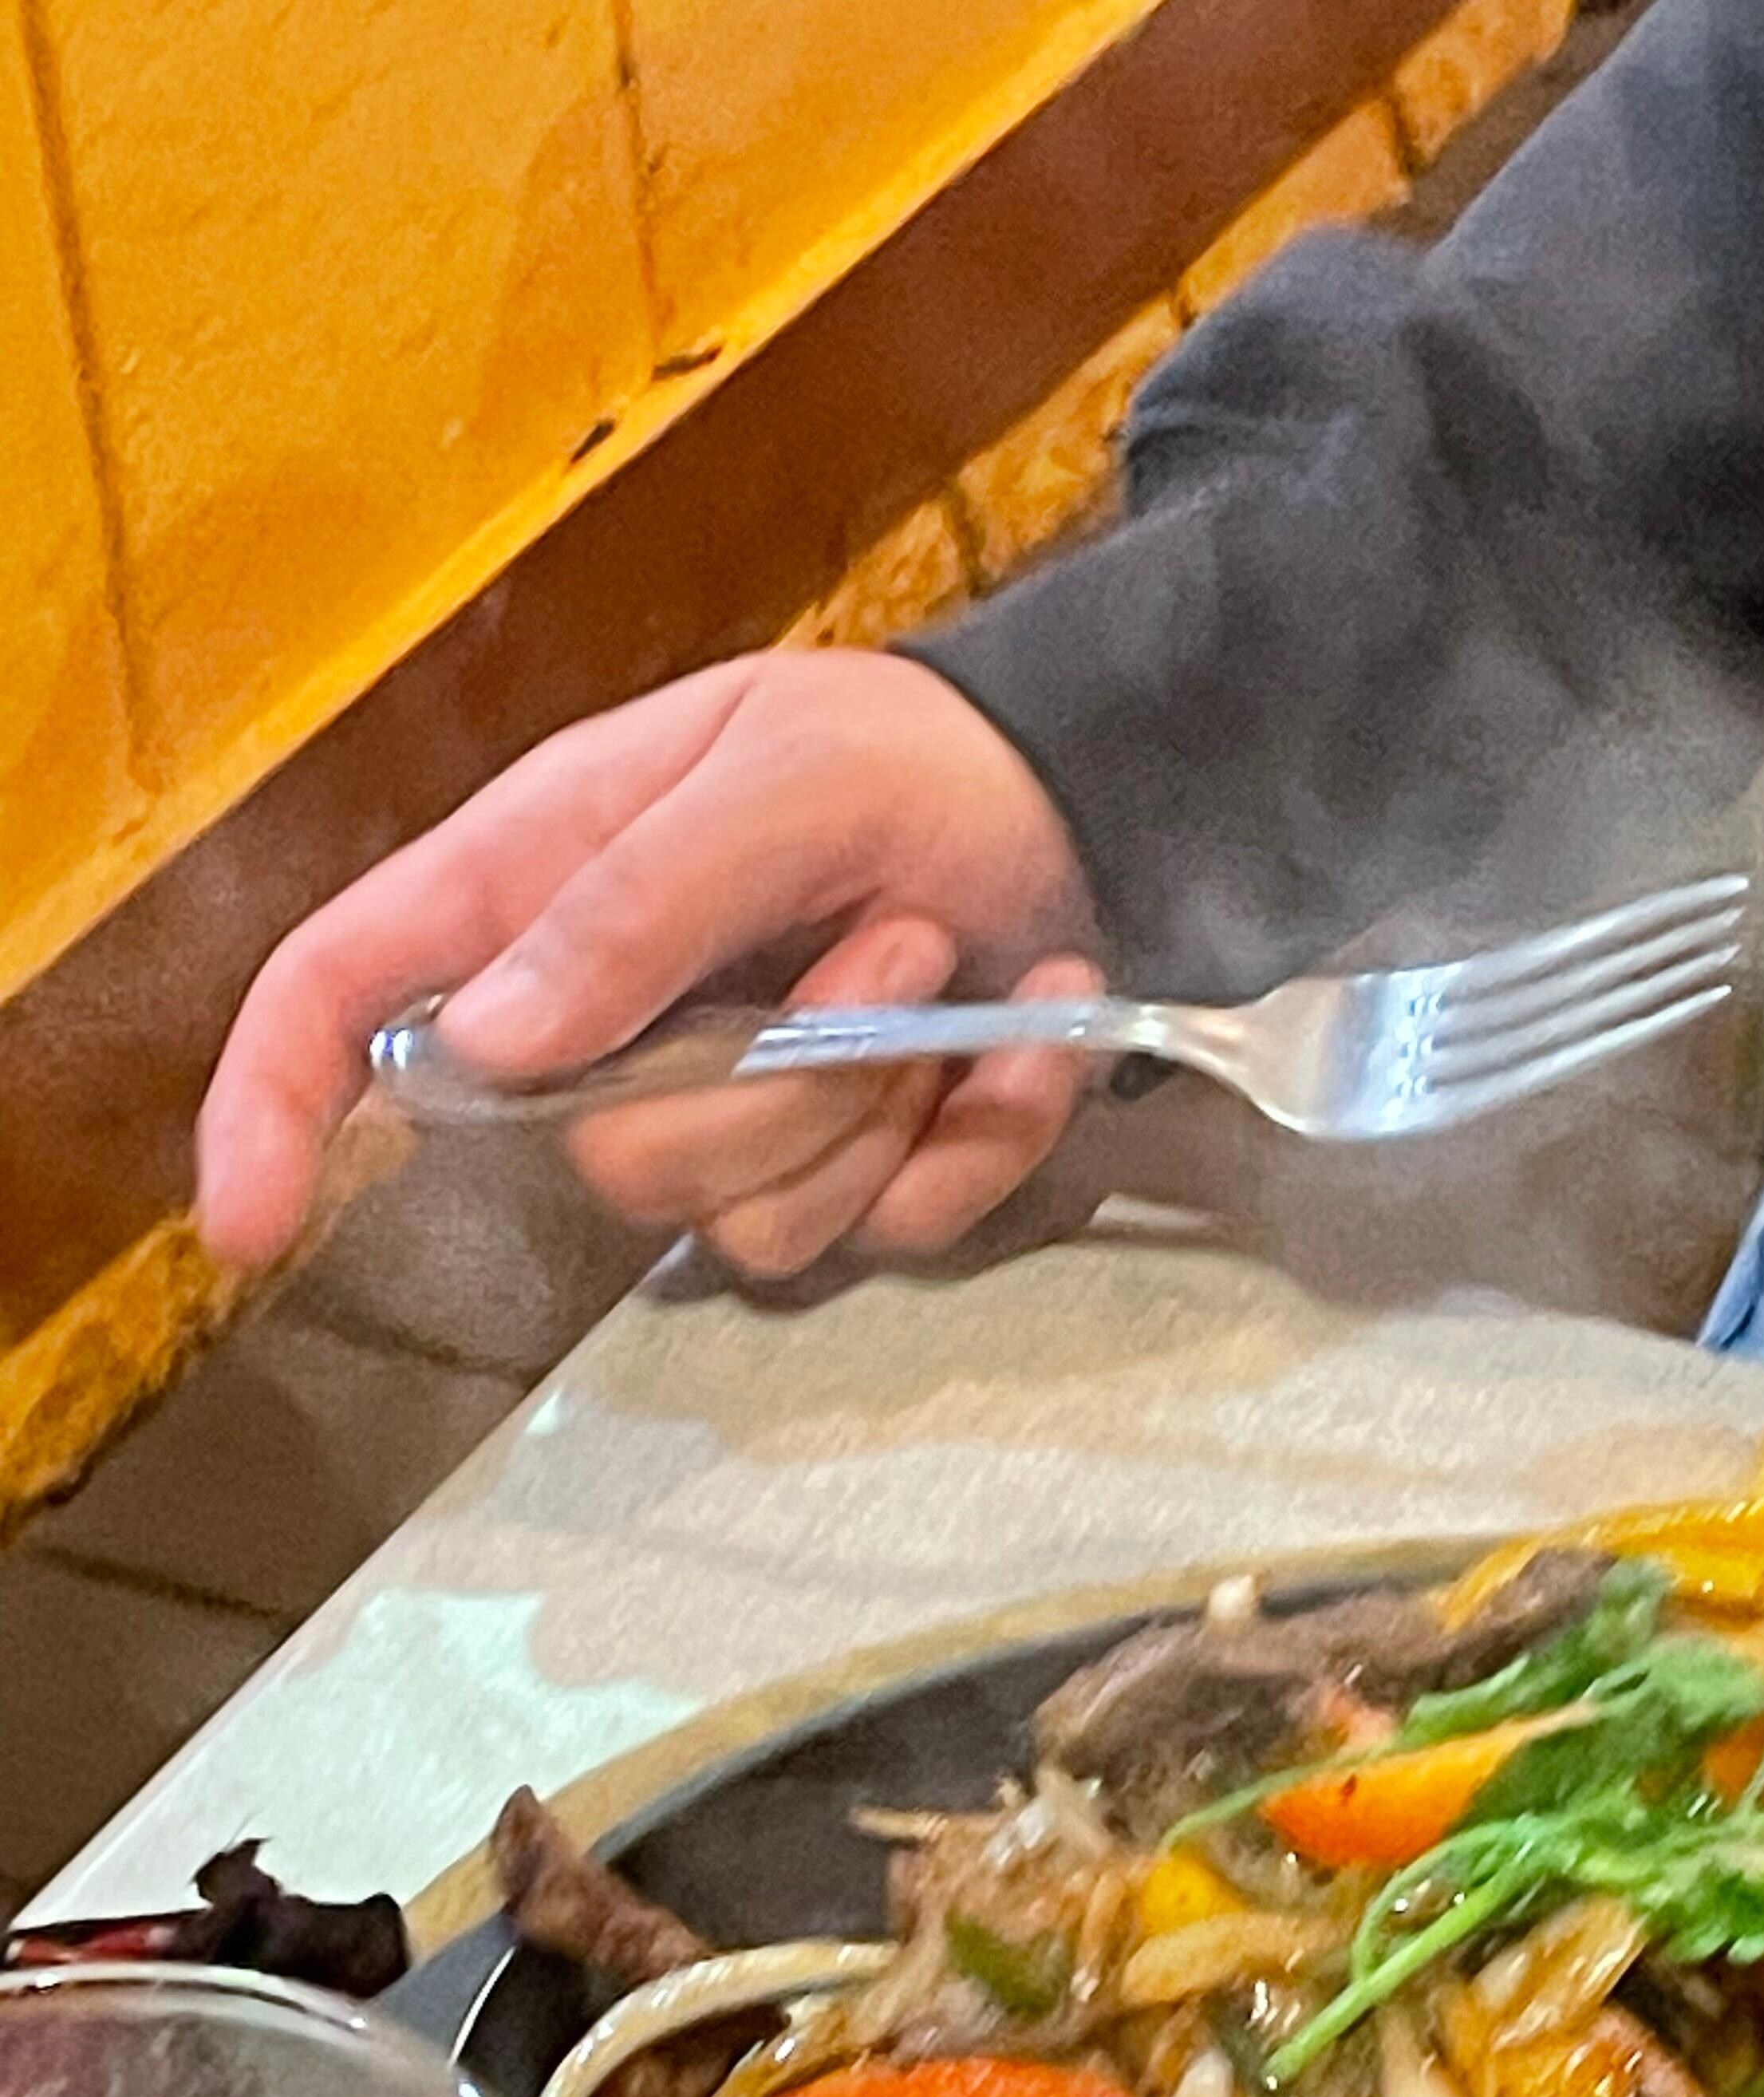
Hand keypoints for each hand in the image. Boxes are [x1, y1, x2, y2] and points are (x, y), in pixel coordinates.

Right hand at [195, 649, 1102, 1275]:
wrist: (1069, 794)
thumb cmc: (899, 750)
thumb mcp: (774, 775)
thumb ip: (635, 902)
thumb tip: (483, 1047)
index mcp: (537, 894)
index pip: (345, 998)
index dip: (274, 1110)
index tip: (251, 1225)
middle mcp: (610, 1029)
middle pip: (610, 1161)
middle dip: (775, 1077)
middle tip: (890, 935)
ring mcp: (732, 1118)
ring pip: (749, 1226)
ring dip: (879, 1099)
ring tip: (940, 964)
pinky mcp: (849, 1174)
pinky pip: (886, 1237)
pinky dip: (977, 1141)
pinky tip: (1015, 1039)